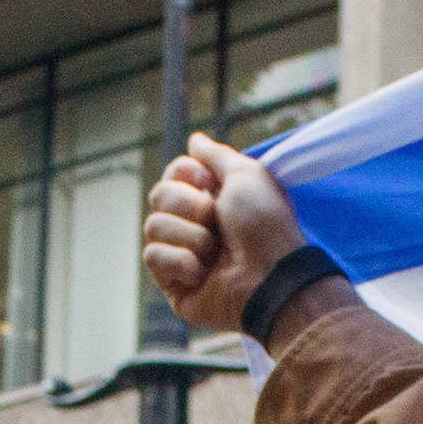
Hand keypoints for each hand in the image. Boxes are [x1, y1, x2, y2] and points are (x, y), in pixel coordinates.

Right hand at [142, 133, 315, 337]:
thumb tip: (194, 140)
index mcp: (211, 198)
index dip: (185, 174)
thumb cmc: (265, 224)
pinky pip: (153, 257)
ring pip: (153, 226)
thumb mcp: (246, 174)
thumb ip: (216, 155)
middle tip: (214, 218)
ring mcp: (182, 253)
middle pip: (158, 196)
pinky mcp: (173, 283)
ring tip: (214, 251)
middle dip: (187, 204)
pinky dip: (178, 261)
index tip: (208, 183)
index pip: (173, 174)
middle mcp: (194, 224)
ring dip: (188, 235)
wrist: (270, 276)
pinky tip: (202, 273)